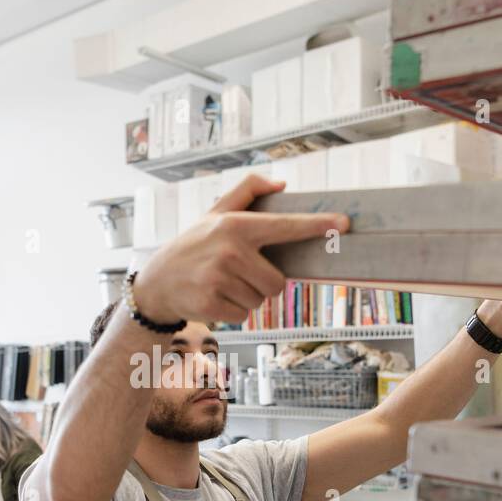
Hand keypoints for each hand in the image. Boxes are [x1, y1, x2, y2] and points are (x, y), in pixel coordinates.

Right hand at [133, 175, 350, 324]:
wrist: (157, 281)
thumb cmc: (193, 245)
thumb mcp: (214, 213)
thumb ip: (247, 192)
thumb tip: (281, 184)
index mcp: (236, 226)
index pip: (285, 226)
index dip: (316, 226)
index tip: (344, 224)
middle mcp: (229, 250)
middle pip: (277, 282)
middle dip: (263, 283)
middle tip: (238, 274)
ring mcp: (219, 278)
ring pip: (260, 300)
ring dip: (247, 297)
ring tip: (222, 284)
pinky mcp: (211, 304)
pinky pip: (244, 315)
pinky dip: (233, 311)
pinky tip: (214, 297)